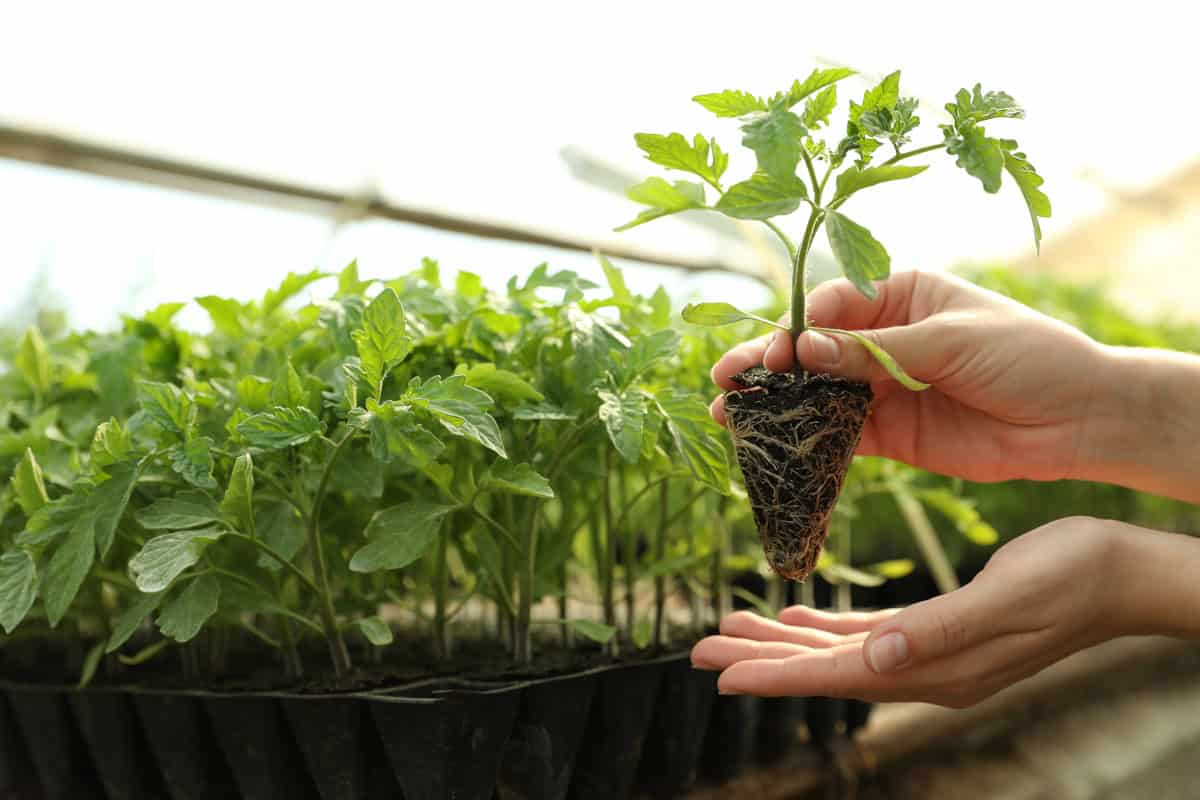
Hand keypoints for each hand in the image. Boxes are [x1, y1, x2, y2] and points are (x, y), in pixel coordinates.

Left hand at [691, 517, 1135, 707]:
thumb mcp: (1008, 597)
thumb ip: (942, 630)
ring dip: (783, 642)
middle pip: (825, 668)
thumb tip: (880, 657)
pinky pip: (867, 634)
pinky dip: (826, 627)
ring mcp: (933, 652)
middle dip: (762, 659)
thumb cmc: (1072, 578)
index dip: (778, 675)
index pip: (839, 676)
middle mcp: (928, 667)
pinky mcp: (939, 628)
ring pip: (838, 651)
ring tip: (731, 629)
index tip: (721, 672)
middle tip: (699, 649)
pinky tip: (796, 615)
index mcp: (938, 666)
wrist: (1121, 573)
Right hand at [709, 270, 1108, 483]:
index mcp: (901, 295)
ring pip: (817, 393)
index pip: (832, 306)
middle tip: (725, 380)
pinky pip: (840, 434)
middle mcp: (884, 338)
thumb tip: (805, 350)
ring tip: (729, 414)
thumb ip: (877, 350)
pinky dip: (809, 440)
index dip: (796, 329)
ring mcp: (884, 387)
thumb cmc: (1027, 355)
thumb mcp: (952, 341)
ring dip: (776, 403)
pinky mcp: (891, 432)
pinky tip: (775, 446)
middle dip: (768, 364)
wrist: (1079, 420)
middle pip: (813, 350)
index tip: (775, 354)